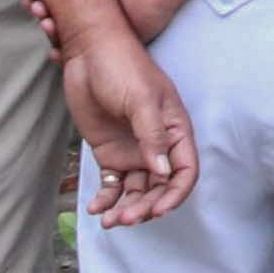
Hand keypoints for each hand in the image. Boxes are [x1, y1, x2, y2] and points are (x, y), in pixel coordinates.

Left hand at [57, 26, 195, 227]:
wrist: (88, 52)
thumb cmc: (122, 67)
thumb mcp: (141, 99)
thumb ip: (153, 135)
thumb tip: (163, 172)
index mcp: (175, 130)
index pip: (185, 171)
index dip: (175, 194)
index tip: (158, 211)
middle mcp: (157, 145)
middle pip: (160, 187)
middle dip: (146, 207)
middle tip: (126, 218)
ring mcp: (133, 150)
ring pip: (136, 191)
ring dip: (126, 208)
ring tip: (109, 220)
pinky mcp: (110, 153)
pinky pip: (112, 184)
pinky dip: (106, 199)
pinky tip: (96, 208)